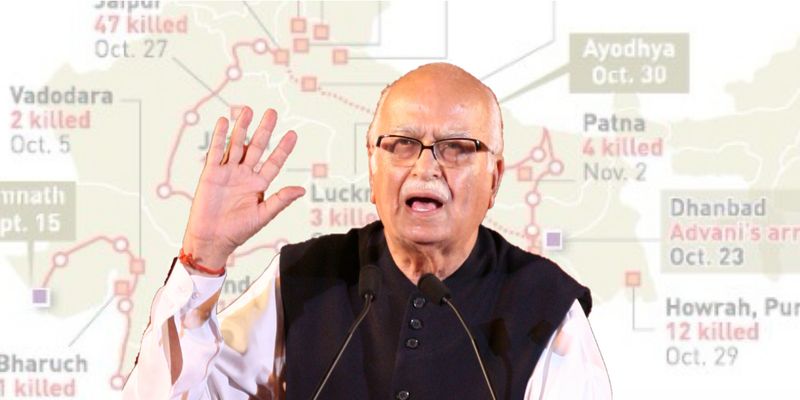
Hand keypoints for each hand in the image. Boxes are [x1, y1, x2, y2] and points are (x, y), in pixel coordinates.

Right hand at [181, 107, 304, 271]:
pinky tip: (225, 121)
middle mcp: (245, 175)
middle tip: (272, 112)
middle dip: (264, 130)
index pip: (274, 162)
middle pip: (256, 147)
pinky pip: (216, 152)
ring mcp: (228, 172)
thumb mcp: (263, 215)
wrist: (212, 239)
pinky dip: (220, 137)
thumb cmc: (239, 231)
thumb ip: (281, 200)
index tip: (292, 134)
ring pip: (237, 145)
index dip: (283, 148)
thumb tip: (302, 189)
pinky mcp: (211, 173)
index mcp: (259, 184)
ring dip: (242, 128)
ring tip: (248, 110)